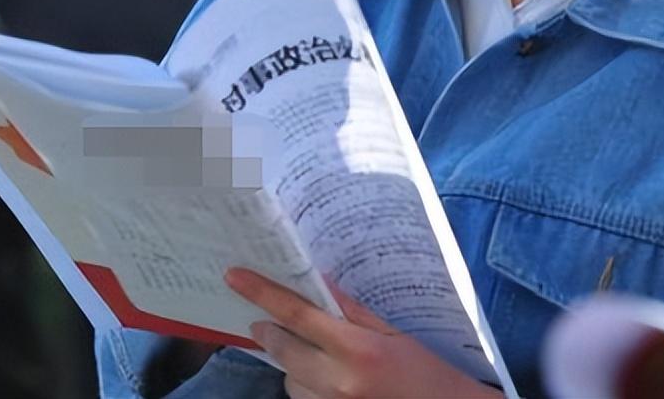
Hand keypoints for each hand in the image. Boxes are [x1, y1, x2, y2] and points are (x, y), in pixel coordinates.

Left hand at [225, 267, 502, 398]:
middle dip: (269, 331)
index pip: (298, 315)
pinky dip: (305, 386)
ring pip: (289, 379)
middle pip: (283, 349)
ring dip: (291, 363)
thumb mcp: (394, 334)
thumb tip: (320, 283)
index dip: (263, 293)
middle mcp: (338, 383)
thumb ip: (353, 311)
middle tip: (262, 321)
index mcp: (358, 351)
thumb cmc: (428, 374)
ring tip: (315, 355)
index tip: (236, 277)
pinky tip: (327, 379)